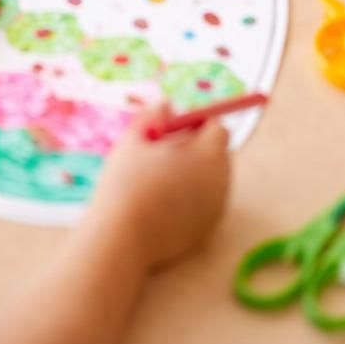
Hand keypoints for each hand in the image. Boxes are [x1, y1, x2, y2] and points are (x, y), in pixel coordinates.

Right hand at [87, 105, 229, 270]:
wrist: (123, 238)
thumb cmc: (129, 181)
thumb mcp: (136, 137)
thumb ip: (154, 114)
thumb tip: (166, 105)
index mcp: (208, 153)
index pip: (217, 128)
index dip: (196, 123)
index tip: (172, 128)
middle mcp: (221, 181)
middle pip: (217, 154)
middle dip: (196, 148)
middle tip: (163, 153)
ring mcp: (215, 209)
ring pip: (211, 180)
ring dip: (194, 173)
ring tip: (159, 179)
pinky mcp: (206, 232)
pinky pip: (204, 204)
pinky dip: (190, 199)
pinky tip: (162, 204)